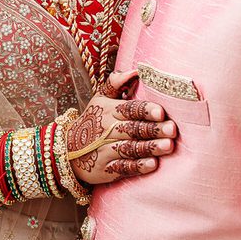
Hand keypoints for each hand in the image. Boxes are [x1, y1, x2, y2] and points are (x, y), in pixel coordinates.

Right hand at [67, 71, 177, 186]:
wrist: (68, 151)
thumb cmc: (92, 121)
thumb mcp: (99, 99)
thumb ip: (116, 83)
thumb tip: (136, 70)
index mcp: (108, 111)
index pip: (128, 109)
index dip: (144, 110)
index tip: (161, 112)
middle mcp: (107, 130)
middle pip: (133, 129)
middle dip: (153, 129)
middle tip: (172, 129)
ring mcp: (106, 150)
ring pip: (131, 148)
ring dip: (150, 147)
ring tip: (168, 146)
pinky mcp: (107, 169)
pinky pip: (124, 168)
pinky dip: (138, 166)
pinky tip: (152, 164)